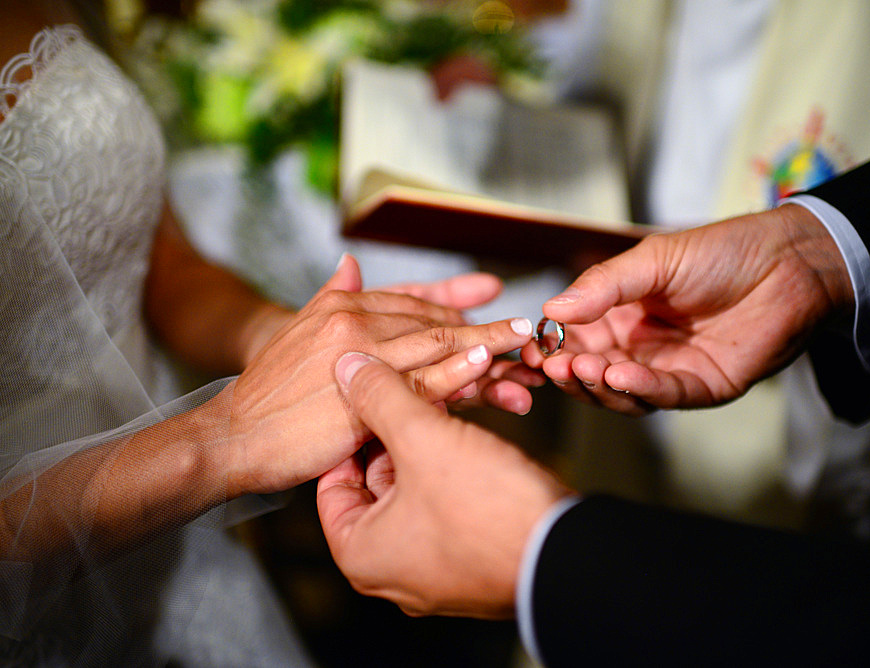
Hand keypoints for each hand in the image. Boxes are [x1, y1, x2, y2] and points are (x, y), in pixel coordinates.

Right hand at [213, 261, 536, 497]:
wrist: (232, 435)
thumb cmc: (267, 394)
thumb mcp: (296, 331)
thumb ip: (331, 296)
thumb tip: (351, 264)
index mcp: (343, 306)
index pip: (413, 303)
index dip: (455, 307)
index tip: (489, 310)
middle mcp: (354, 321)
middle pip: (433, 321)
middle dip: (482, 326)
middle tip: (526, 328)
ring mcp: (360, 355)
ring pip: (435, 346)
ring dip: (484, 345)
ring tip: (522, 342)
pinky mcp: (363, 394)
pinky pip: (420, 382)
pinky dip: (456, 372)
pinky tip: (486, 365)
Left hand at [317, 353, 570, 618]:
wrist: (570, 553)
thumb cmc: (491, 512)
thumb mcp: (424, 439)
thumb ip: (380, 398)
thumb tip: (349, 368)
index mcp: (361, 552)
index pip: (332, 480)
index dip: (352, 430)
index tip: (367, 400)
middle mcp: (391, 569)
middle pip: (377, 480)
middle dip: (400, 430)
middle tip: (414, 394)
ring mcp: (433, 567)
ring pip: (418, 485)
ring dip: (434, 440)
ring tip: (450, 402)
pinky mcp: (470, 557)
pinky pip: (449, 500)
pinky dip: (458, 464)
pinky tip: (475, 432)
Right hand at [521, 206, 853, 412]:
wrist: (786, 262)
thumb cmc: (722, 252)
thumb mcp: (651, 260)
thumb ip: (603, 286)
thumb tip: (551, 310)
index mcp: (622, 316)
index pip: (576, 340)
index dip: (553, 347)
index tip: (532, 349)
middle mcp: (641, 348)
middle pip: (593, 374)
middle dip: (570, 372)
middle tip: (552, 364)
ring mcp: (670, 370)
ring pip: (622, 394)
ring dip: (598, 385)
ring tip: (582, 368)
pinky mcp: (702, 387)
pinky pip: (664, 395)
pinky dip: (639, 389)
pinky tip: (619, 375)